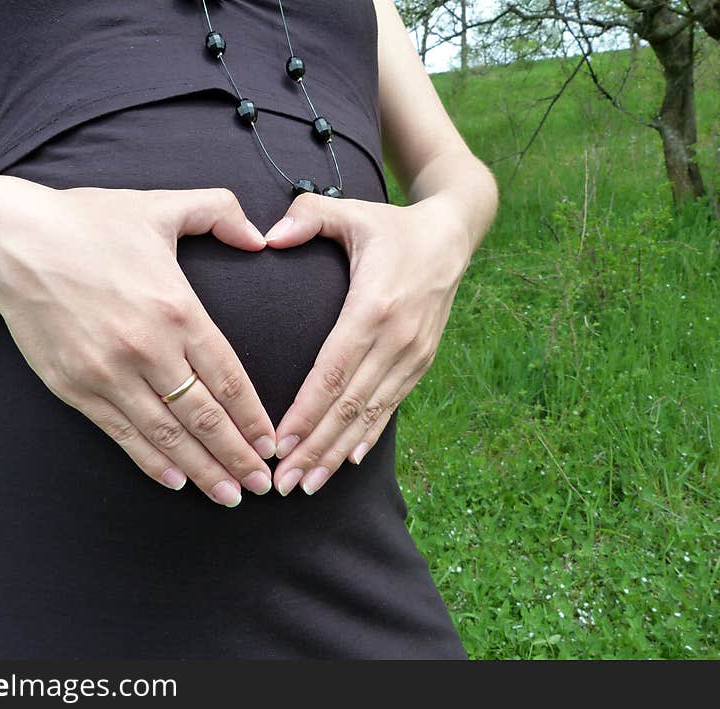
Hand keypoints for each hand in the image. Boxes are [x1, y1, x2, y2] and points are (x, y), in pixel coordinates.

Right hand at [0, 176, 276, 506]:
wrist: (10, 243)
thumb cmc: (89, 223)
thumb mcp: (160, 205)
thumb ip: (218, 211)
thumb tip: (258, 235)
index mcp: (177, 309)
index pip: (229, 378)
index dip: (254, 418)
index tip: (273, 445)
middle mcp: (148, 349)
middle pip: (204, 416)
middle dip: (237, 456)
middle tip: (262, 485)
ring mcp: (109, 373)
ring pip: (166, 434)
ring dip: (201, 469)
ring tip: (228, 495)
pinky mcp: (76, 387)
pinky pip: (121, 433)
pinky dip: (150, 461)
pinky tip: (175, 481)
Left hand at [263, 191, 472, 495]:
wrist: (452, 236)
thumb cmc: (391, 226)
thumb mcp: (352, 212)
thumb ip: (308, 216)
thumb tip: (267, 236)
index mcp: (374, 308)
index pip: (333, 373)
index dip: (305, 413)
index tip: (278, 445)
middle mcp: (396, 340)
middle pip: (349, 406)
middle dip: (314, 448)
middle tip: (282, 484)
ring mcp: (413, 355)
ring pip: (370, 415)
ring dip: (337, 453)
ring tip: (307, 484)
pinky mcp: (421, 362)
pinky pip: (391, 407)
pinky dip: (368, 436)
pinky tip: (348, 461)